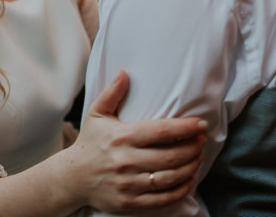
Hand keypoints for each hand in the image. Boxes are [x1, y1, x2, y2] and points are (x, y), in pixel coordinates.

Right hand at [62, 70, 207, 211]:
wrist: (72, 177)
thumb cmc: (89, 142)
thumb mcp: (96, 114)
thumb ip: (112, 93)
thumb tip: (124, 73)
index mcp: (121, 136)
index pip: (161, 131)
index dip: (185, 128)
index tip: (201, 124)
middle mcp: (126, 160)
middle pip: (170, 156)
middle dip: (193, 148)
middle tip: (203, 141)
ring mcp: (128, 183)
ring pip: (169, 177)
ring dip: (190, 168)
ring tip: (199, 158)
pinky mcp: (130, 202)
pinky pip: (162, 199)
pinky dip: (180, 190)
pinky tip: (188, 180)